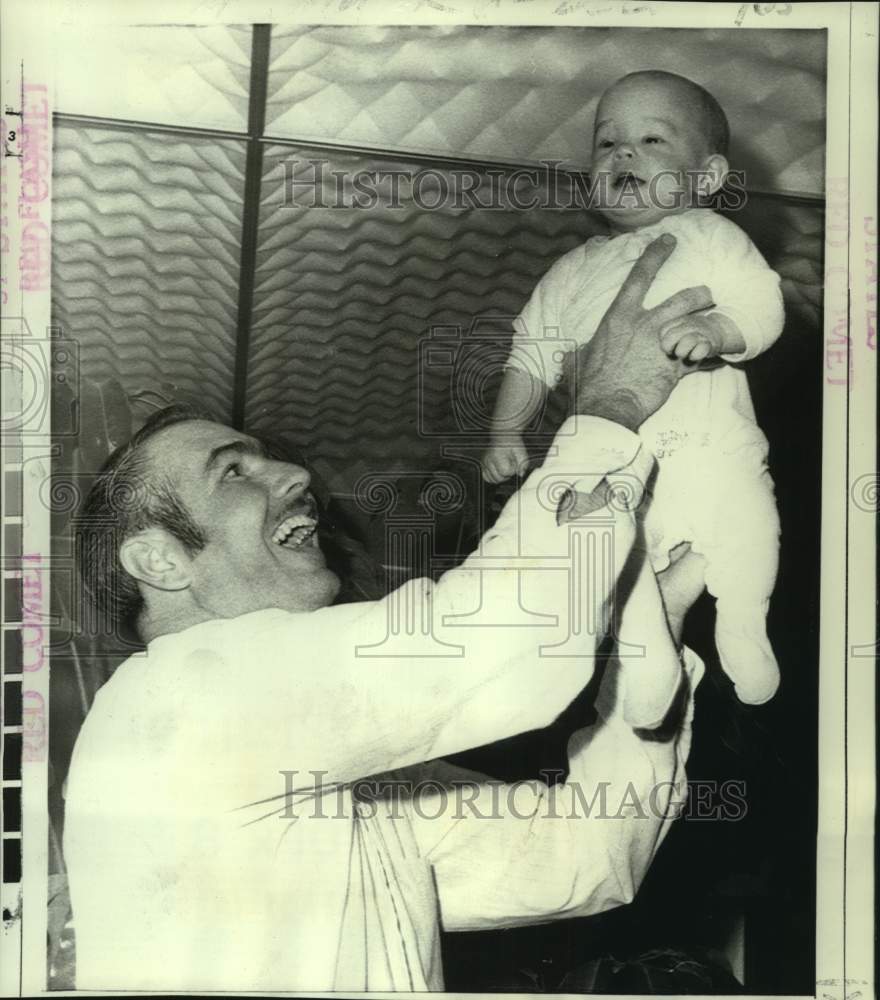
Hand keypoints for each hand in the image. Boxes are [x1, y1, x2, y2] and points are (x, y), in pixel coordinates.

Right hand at [481, 437, 528, 482]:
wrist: (503, 436)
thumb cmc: (512, 443)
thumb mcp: (521, 452)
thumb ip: (523, 464)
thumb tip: (521, 474)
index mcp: (497, 456)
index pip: (505, 472)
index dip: (512, 470)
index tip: (514, 463)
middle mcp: (488, 460)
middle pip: (498, 478)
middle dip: (507, 474)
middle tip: (510, 465)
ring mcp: (484, 463)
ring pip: (492, 480)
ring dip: (500, 476)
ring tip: (504, 467)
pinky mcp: (482, 464)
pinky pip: (486, 477)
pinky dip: (493, 477)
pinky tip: (498, 471)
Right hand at [572, 235, 714, 430]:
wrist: (607, 407)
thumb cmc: (589, 383)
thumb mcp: (578, 359)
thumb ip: (582, 351)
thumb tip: (574, 353)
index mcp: (619, 317)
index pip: (640, 276)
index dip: (656, 254)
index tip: (668, 240)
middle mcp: (645, 326)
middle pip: (682, 299)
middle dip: (699, 294)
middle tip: (706, 294)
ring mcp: (663, 346)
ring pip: (695, 323)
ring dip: (708, 319)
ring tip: (714, 316)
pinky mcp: (675, 368)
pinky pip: (699, 358)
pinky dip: (708, 357)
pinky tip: (717, 357)